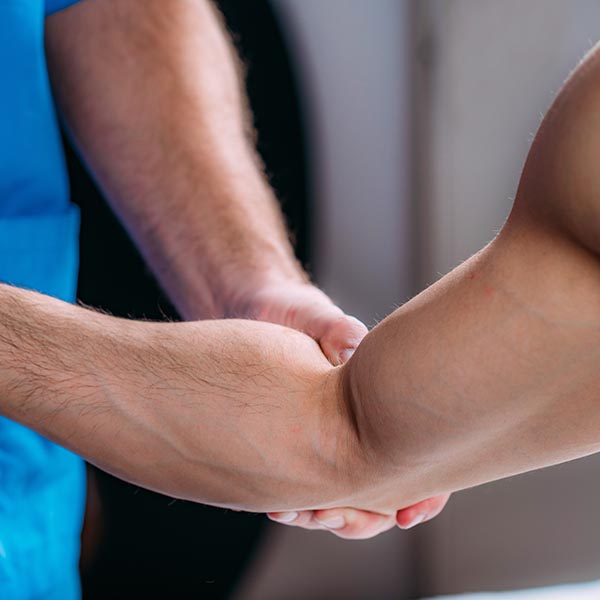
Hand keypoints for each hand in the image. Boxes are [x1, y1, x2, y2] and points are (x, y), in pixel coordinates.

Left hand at [233, 279, 451, 537]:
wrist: (257, 313)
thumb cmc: (294, 311)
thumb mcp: (318, 317)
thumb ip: (339, 332)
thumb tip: (354, 349)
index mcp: (380, 398)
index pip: (419, 457)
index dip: (424, 493)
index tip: (405, 514)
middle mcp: (361, 424)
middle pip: (384, 491)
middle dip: (364, 516)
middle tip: (333, 518)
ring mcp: (331, 438)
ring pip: (346, 497)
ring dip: (328, 516)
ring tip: (298, 516)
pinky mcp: (300, 444)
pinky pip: (309, 490)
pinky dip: (300, 507)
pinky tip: (279, 509)